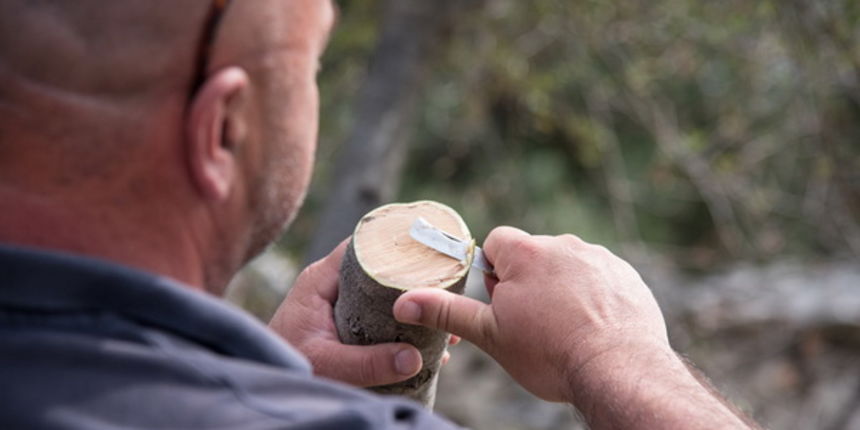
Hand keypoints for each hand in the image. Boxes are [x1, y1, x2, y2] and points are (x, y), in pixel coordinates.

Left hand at [269, 239, 455, 386]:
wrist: (265, 387)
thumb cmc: (283, 366)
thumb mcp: (326, 364)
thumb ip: (366, 363)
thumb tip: (415, 358)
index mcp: (320, 280)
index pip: (362, 245)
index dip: (396, 246)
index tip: (429, 254)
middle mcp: (330, 286)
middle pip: (379, 269)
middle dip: (414, 282)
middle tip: (448, 291)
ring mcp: (338, 306)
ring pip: (383, 296)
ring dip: (412, 309)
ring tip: (445, 323)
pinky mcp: (344, 327)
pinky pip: (379, 319)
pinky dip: (402, 329)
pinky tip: (427, 345)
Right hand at [392, 227, 670, 401]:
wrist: (618, 370)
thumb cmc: (550, 353)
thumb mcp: (491, 335)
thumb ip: (448, 312)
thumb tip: (403, 301)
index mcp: (526, 253)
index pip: (496, 242)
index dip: (494, 272)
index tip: (501, 300)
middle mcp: (564, 245)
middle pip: (533, 255)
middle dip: (528, 280)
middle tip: (531, 321)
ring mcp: (599, 259)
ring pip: (568, 266)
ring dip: (561, 287)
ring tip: (565, 327)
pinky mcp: (626, 276)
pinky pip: (600, 279)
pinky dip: (594, 297)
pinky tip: (592, 327)